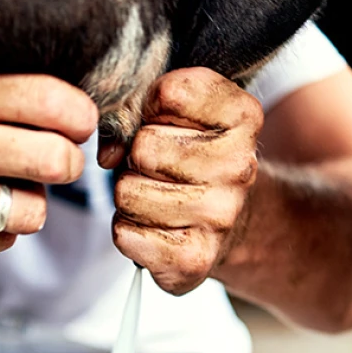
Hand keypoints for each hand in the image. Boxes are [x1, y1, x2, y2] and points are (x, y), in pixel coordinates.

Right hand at [0, 73, 97, 261]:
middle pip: (58, 163)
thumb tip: (82, 114)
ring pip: (34, 213)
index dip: (80, 117)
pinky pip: (2, 243)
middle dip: (66, 161)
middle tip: (52, 158)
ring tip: (1, 184)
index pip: (54, 104)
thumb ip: (8, 92)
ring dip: (30, 201)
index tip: (74, 123)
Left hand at [109, 68, 262, 293]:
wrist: (234, 223)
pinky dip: (129, 231)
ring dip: (131, 196)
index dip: (152, 106)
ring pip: (128, 193)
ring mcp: (219, 216)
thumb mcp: (185, 113)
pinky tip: (155, 228)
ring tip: (157, 198)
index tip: (165, 121)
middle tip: (160, 169)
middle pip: (143, 147)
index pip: (170, 93)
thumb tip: (109, 153)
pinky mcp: (194, 259)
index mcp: (243, 117)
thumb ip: (142, 106)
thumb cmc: (196, 159)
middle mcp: (239, 167)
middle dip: (137, 158)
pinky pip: (125, 234)